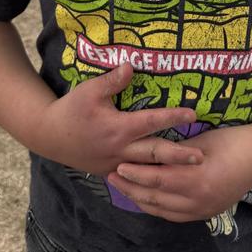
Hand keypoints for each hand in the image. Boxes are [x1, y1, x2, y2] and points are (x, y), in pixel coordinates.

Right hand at [31, 63, 203, 175]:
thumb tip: (131, 65)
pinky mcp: (110, 172)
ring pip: (147, 170)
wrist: (49, 136)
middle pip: (155, 154)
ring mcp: (116, 164)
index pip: (152, 121)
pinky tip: (164, 186)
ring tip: (189, 173)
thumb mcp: (89, 90)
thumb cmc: (71, 109)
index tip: (193, 114)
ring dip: (169, 171)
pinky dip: (149, 182)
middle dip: (179, 156)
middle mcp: (121, 149)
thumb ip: (112, 80)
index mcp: (118, 128)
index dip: (173, 116)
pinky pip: (134, 179)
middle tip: (201, 157)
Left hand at [107, 125, 251, 222]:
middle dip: (131, 188)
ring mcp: (203, 210)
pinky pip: (175, 215)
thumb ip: (175, 151)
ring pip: (163, 210)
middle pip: (156, 198)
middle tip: (112, 178)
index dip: (135, 174)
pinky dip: (157, 208)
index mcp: (196, 180)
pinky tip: (147, 199)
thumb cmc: (231, 140)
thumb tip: (148, 153)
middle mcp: (198, 201)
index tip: (117, 165)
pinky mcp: (207, 213)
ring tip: (124, 189)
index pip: (157, 180)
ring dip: (141, 200)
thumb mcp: (200, 141)